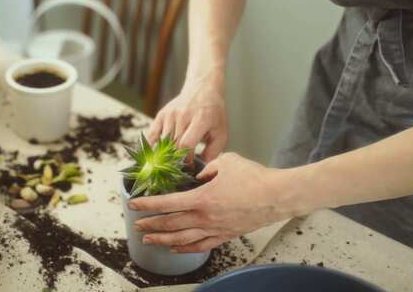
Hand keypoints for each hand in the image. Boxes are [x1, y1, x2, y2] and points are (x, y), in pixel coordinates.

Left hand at [128, 153, 299, 252]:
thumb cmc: (254, 177)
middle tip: (137, 225)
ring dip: (163, 240)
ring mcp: (215, 229)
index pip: (167, 203)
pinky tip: (176, 249)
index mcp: (202, 198)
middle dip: (150, 225)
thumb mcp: (226, 162)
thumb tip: (198, 174)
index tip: (133, 205)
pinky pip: (201, 246)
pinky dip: (186, 249)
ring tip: (149, 240)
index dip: (147, 204)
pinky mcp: (225, 235)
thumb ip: (207, 168)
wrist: (278, 195)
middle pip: (170, 224)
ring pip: (182, 239)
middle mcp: (205, 217)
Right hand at [147, 75, 227, 161]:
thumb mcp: (221, 132)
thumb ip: (213, 152)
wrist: (202, 90)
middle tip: (180, 168)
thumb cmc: (213, 115)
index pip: (186, 144)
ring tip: (171, 163)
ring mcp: (171, 114)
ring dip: (166, 154)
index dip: (186, 159)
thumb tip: (200, 168)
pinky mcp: (162, 114)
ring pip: (164, 141)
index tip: (190, 166)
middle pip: (174, 144)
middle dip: (176, 159)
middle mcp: (184, 115)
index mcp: (201, 119)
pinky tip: (154, 156)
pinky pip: (152, 134)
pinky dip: (151, 146)